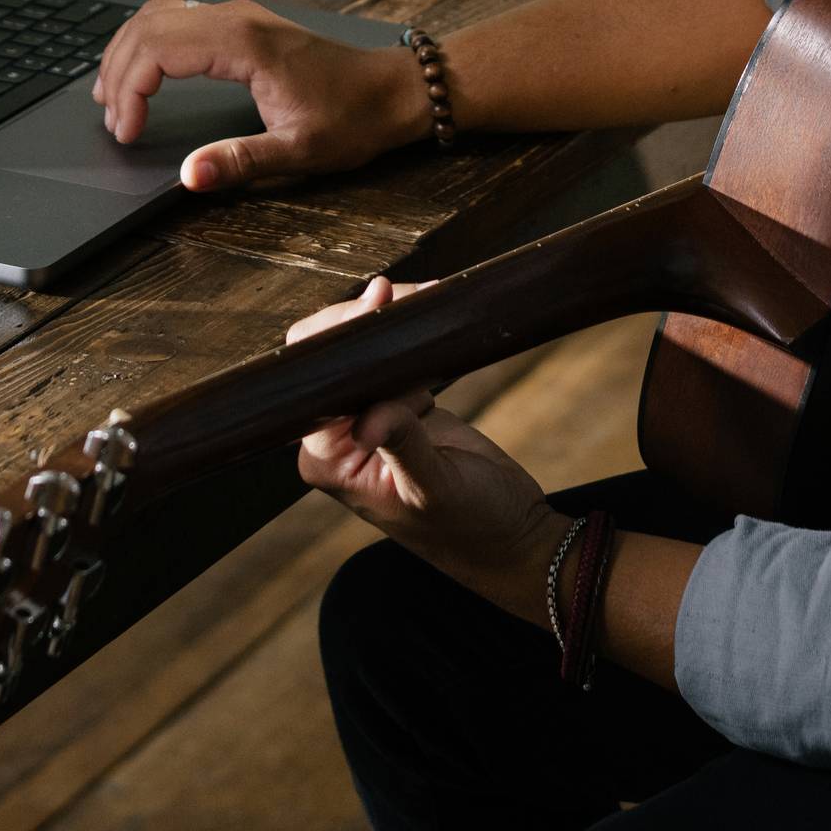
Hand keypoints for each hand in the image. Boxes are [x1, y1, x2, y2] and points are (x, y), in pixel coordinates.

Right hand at [93, 0, 428, 189]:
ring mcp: (238, 16)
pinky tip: (141, 74)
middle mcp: (236, 18)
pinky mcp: (241, 24)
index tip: (127, 133)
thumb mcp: (298, 150)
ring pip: (158, 16)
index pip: (158, 50)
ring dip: (127, 54)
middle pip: (148, 27)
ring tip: (112, 101)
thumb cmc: (353, 117)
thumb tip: (190, 176)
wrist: (391, 91)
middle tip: (113, 123)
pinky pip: (177, 19)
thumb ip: (240, 162)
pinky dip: (148, 44)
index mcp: (244, 43)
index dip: (130, 92)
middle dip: (119, 73)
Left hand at [290, 278, 562, 591]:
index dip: (340, 339)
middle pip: (332, 359)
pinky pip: (396, 357)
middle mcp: (339, 437)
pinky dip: (413, 331)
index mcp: (330, 460)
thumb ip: (402, 447)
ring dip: (392, 319)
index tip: (375, 306)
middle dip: (365, 320)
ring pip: (364, 350)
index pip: (316, 385)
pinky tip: (433, 308)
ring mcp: (370, 416)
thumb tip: (369, 419)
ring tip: (428, 296)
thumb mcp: (436, 489)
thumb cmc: (473, 527)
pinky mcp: (401, 404)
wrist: (514, 535)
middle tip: (404, 295)